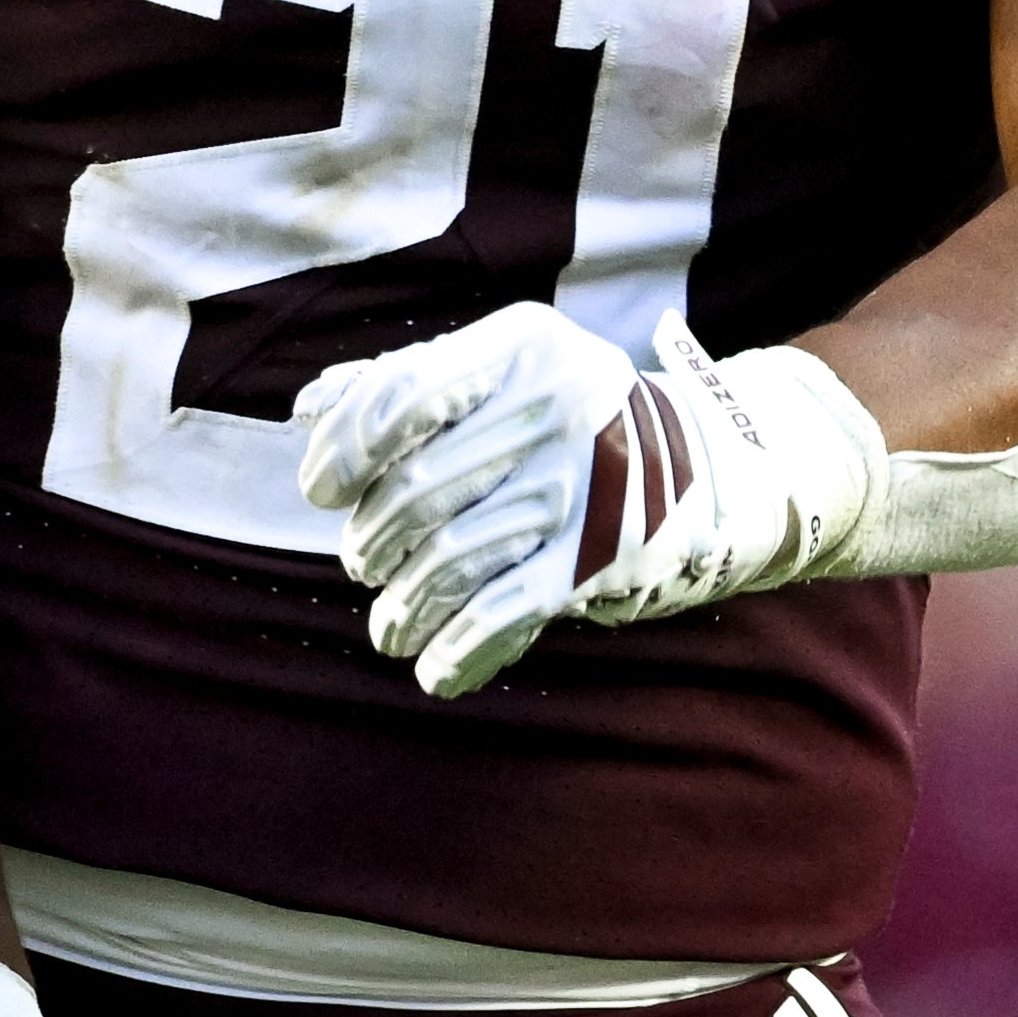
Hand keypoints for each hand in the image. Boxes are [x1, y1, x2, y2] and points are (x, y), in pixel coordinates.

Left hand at [291, 304, 879, 699]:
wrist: (709, 464)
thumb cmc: (571, 412)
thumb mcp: (502, 369)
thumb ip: (404, 380)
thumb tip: (308, 410)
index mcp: (521, 346)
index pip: (400, 397)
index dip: (344, 450)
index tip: (321, 489)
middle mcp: (555, 406)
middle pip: (418, 490)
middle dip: (370, 539)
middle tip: (364, 559)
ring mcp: (582, 484)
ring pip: (452, 559)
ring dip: (403, 606)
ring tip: (388, 626)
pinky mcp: (602, 557)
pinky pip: (505, 612)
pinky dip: (457, 649)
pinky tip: (432, 670)